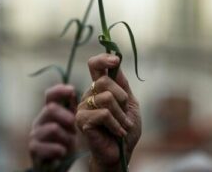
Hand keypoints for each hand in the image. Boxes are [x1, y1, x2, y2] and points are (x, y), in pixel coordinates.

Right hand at [29, 84, 77, 167]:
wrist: (58, 165)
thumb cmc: (66, 143)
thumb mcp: (72, 125)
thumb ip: (72, 109)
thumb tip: (72, 91)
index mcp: (49, 112)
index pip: (50, 95)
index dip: (59, 90)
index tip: (71, 90)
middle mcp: (39, 120)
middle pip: (51, 108)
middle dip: (67, 118)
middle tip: (74, 130)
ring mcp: (34, 134)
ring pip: (53, 128)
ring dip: (66, 138)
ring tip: (70, 145)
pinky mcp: (33, 149)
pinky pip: (49, 145)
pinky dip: (59, 150)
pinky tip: (62, 153)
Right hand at [76, 53, 141, 171]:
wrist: (120, 153)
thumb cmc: (125, 129)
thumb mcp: (129, 103)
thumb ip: (122, 84)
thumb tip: (117, 61)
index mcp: (99, 88)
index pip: (94, 66)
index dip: (103, 59)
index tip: (115, 60)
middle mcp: (88, 95)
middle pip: (104, 81)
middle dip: (122, 98)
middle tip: (125, 114)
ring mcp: (83, 108)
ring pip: (106, 98)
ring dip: (121, 115)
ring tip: (122, 127)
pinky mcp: (81, 121)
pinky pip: (103, 114)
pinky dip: (115, 124)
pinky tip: (117, 133)